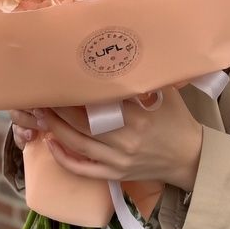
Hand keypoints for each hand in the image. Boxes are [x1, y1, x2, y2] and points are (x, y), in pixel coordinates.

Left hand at [9, 87, 203, 190]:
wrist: (190, 158)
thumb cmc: (177, 121)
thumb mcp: (167, 95)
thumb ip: (145, 78)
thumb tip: (124, 54)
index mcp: (138, 117)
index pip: (98, 102)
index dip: (76, 92)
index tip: (61, 79)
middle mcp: (125, 140)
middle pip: (81, 123)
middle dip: (57, 108)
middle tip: (41, 94)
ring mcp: (118, 160)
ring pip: (77, 144)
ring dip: (54, 128)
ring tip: (39, 113)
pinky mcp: (115, 174)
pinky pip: (83, 169)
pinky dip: (63, 158)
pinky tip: (51, 143)